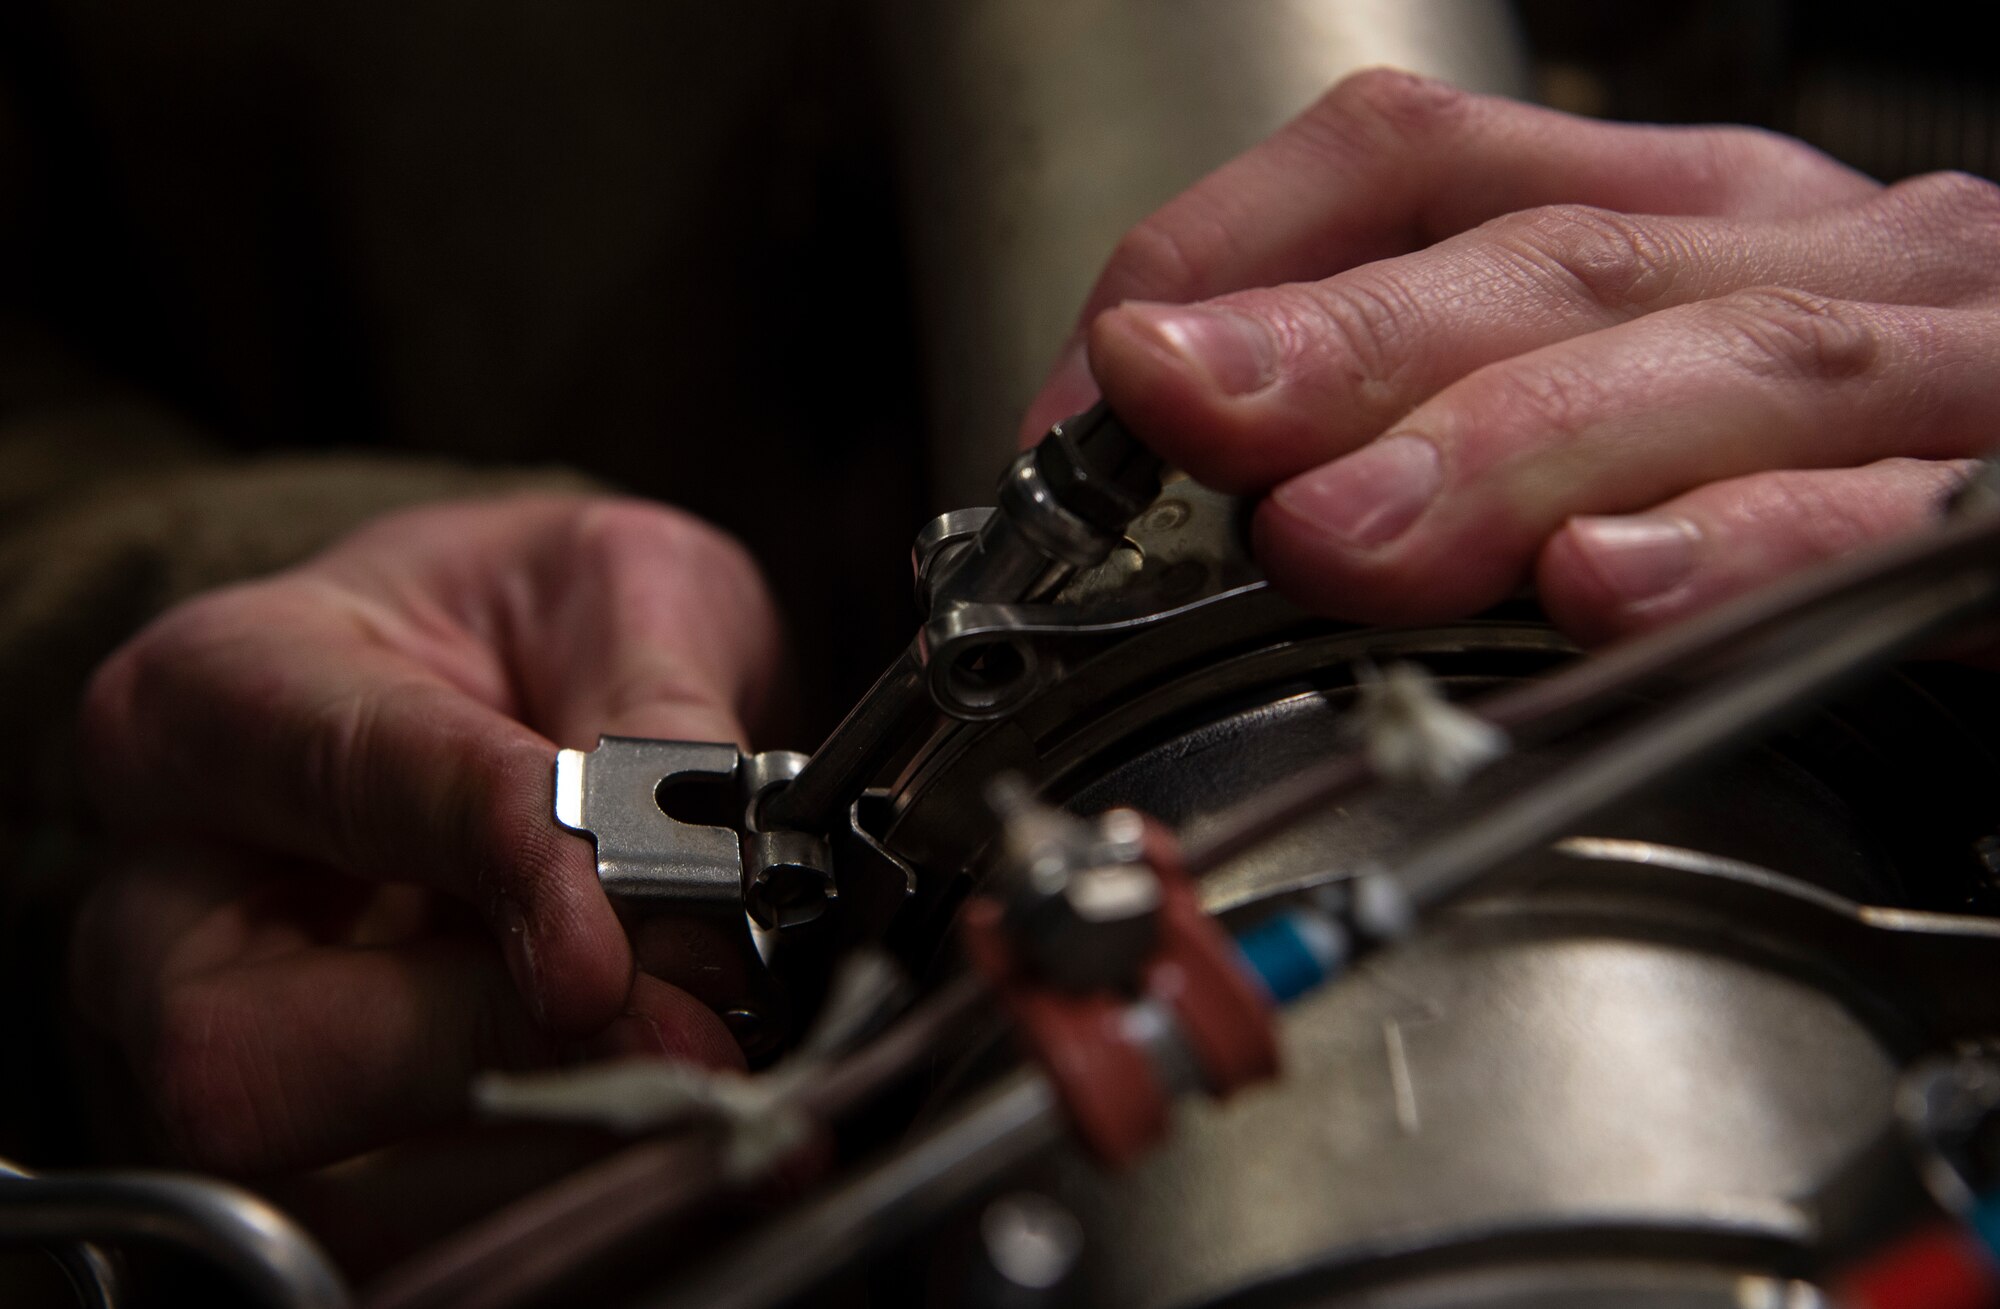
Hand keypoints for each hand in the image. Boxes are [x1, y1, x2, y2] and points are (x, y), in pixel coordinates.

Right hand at [71, 495, 782, 1173]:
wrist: (498, 681)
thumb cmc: (530, 625)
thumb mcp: (624, 589)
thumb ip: (657, 707)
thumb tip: (706, 871)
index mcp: (216, 693)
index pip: (341, 785)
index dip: (486, 866)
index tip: (613, 943)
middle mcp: (167, 890)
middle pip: (247, 1047)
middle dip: (486, 1054)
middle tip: (682, 1028)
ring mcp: (207, 1039)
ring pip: (323, 1176)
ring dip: (544, 1147)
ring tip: (707, 1085)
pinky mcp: (297, 1141)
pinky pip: (400, 1227)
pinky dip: (553, 1192)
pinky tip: (669, 1131)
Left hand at [1024, 70, 1999, 641]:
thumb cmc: (1864, 461)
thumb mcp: (1642, 392)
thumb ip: (1455, 411)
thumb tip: (1214, 480)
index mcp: (1687, 213)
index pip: (1418, 157)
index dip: (1235, 256)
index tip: (1105, 383)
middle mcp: (1815, 253)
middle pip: (1554, 260)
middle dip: (1343, 348)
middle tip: (1176, 414)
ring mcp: (1943, 367)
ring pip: (1717, 365)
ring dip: (1501, 448)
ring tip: (1335, 532)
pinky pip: (1887, 521)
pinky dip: (1741, 550)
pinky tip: (1610, 585)